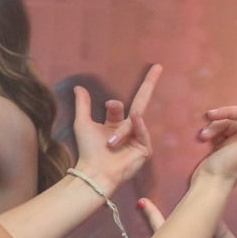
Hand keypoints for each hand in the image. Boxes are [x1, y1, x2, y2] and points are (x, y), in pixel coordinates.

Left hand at [72, 65, 156, 191]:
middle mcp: (129, 129)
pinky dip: (138, 126)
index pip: (122, 104)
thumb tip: (78, 87)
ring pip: (134, 121)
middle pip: (141, 102)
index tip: (121, 93)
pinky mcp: (145, 149)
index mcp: (116, 124)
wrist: (94, 172)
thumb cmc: (88, 150)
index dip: (118, 101)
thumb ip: (83, 105)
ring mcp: (138, 138)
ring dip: (120, 131)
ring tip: (109, 143)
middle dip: (149, 84)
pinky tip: (135, 119)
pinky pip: (143, 132)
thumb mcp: (83, 123)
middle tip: (158, 66)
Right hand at [193, 66, 236, 184]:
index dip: (228, 110)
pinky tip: (202, 139)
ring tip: (202, 137)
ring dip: (212, 126)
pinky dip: (209, 131)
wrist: (209, 184)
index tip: (210, 114)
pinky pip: (217, 128)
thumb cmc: (229, 167)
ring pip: (225, 119)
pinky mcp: (222, 144)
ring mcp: (236, 139)